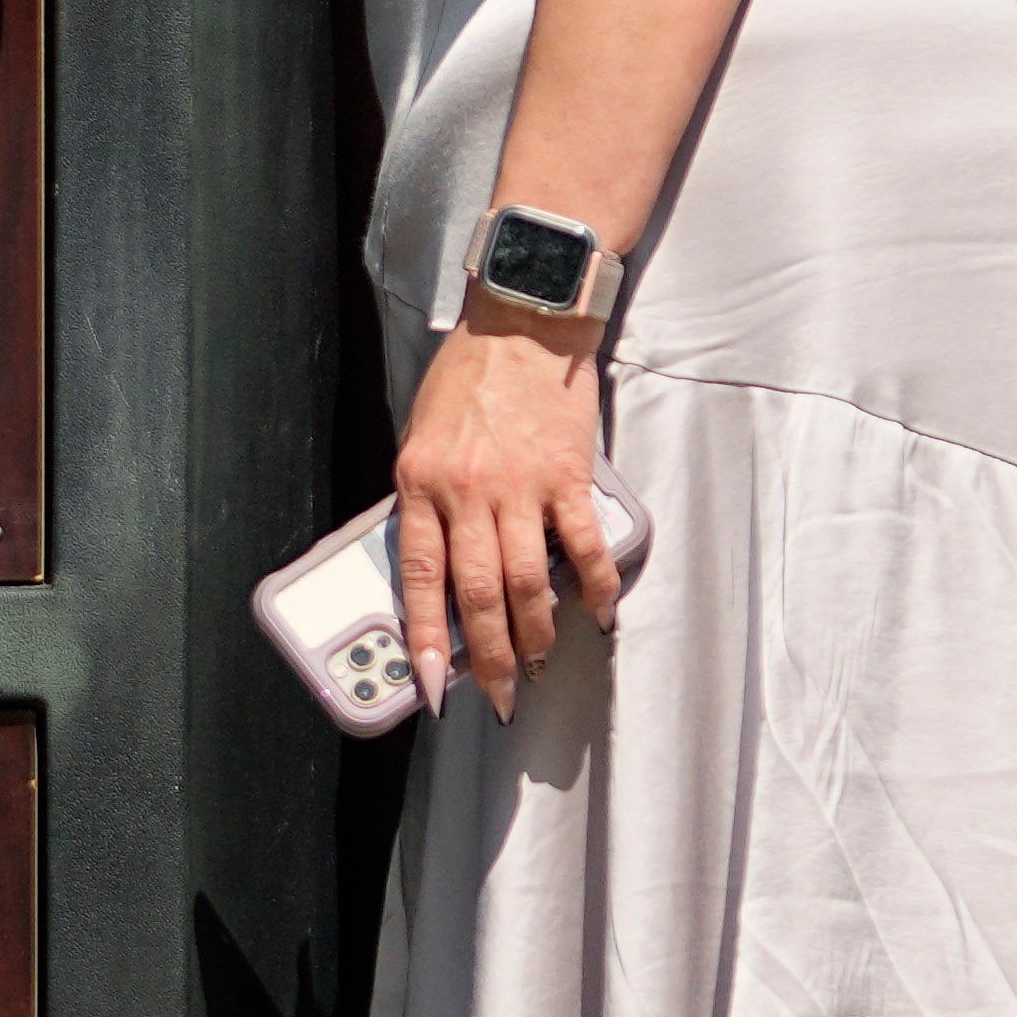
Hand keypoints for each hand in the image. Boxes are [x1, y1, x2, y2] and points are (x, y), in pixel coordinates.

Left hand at [391, 305, 622, 724]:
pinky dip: (593, 587)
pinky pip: (582, 546)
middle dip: (489, 657)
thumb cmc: (468, 377)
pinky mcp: (567, 475)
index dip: (425, 638)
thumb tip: (436, 567)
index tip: (430, 685)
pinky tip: (598, 615)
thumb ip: (426, 498)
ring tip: (541, 665)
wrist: (524, 322)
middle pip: (478, 594)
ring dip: (537, 634)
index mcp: (420, 481)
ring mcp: (520, 485)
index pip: (418, 577)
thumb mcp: (422, 435)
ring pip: (527, 582)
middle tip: (501, 695)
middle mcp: (466, 490)